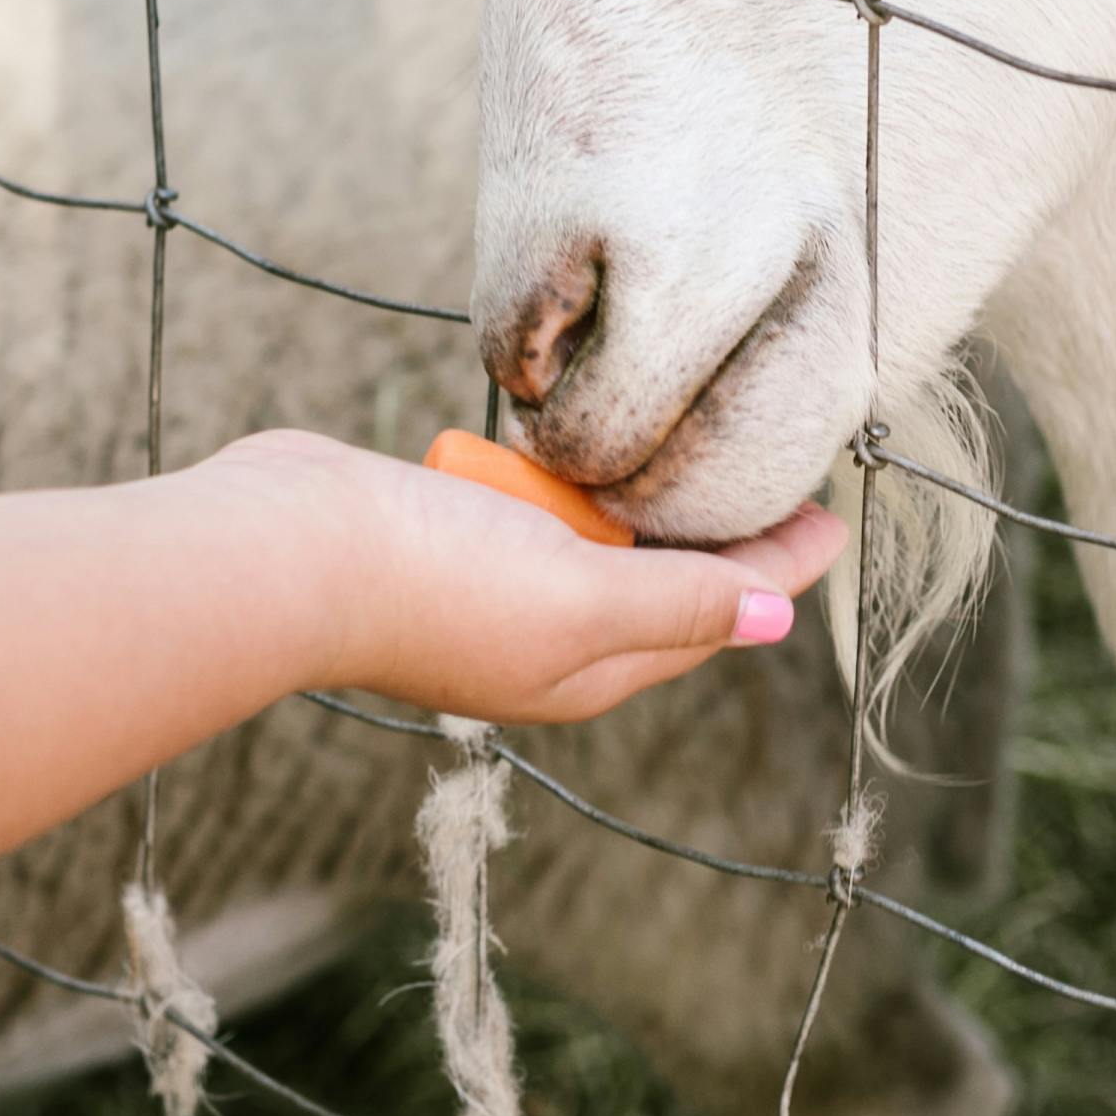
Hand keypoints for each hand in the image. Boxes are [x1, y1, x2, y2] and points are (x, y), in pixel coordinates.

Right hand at [193, 431, 846, 726]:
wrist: (284, 549)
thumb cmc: (432, 582)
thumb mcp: (580, 597)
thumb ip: (678, 602)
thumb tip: (775, 620)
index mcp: (591, 670)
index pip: (712, 614)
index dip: (776, 567)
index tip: (831, 514)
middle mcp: (548, 637)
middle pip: (663, 581)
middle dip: (720, 535)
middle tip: (779, 463)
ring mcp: (495, 590)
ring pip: (596, 543)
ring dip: (641, 503)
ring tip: (699, 445)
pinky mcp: (447, 537)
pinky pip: (532, 512)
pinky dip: (563, 484)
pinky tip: (583, 447)